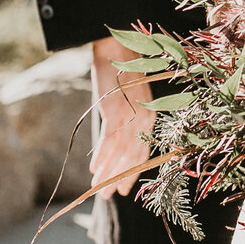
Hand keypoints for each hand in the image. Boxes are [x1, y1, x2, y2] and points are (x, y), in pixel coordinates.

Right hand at [89, 37, 156, 200]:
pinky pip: (109, 141)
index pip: (142, 153)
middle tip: (108, 196)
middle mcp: (144, 120)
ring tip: (97, 188)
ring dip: (107, 173)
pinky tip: (94, 170)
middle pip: (132, 158)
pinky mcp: (116, 112)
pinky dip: (101, 157)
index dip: (132, 172)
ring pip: (120, 154)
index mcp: (150, 117)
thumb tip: (116, 138)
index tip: (123, 189)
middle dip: (118, 179)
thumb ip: (127, 118)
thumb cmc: (122, 71)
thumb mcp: (129, 98)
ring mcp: (131, 117)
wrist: (117, 48)